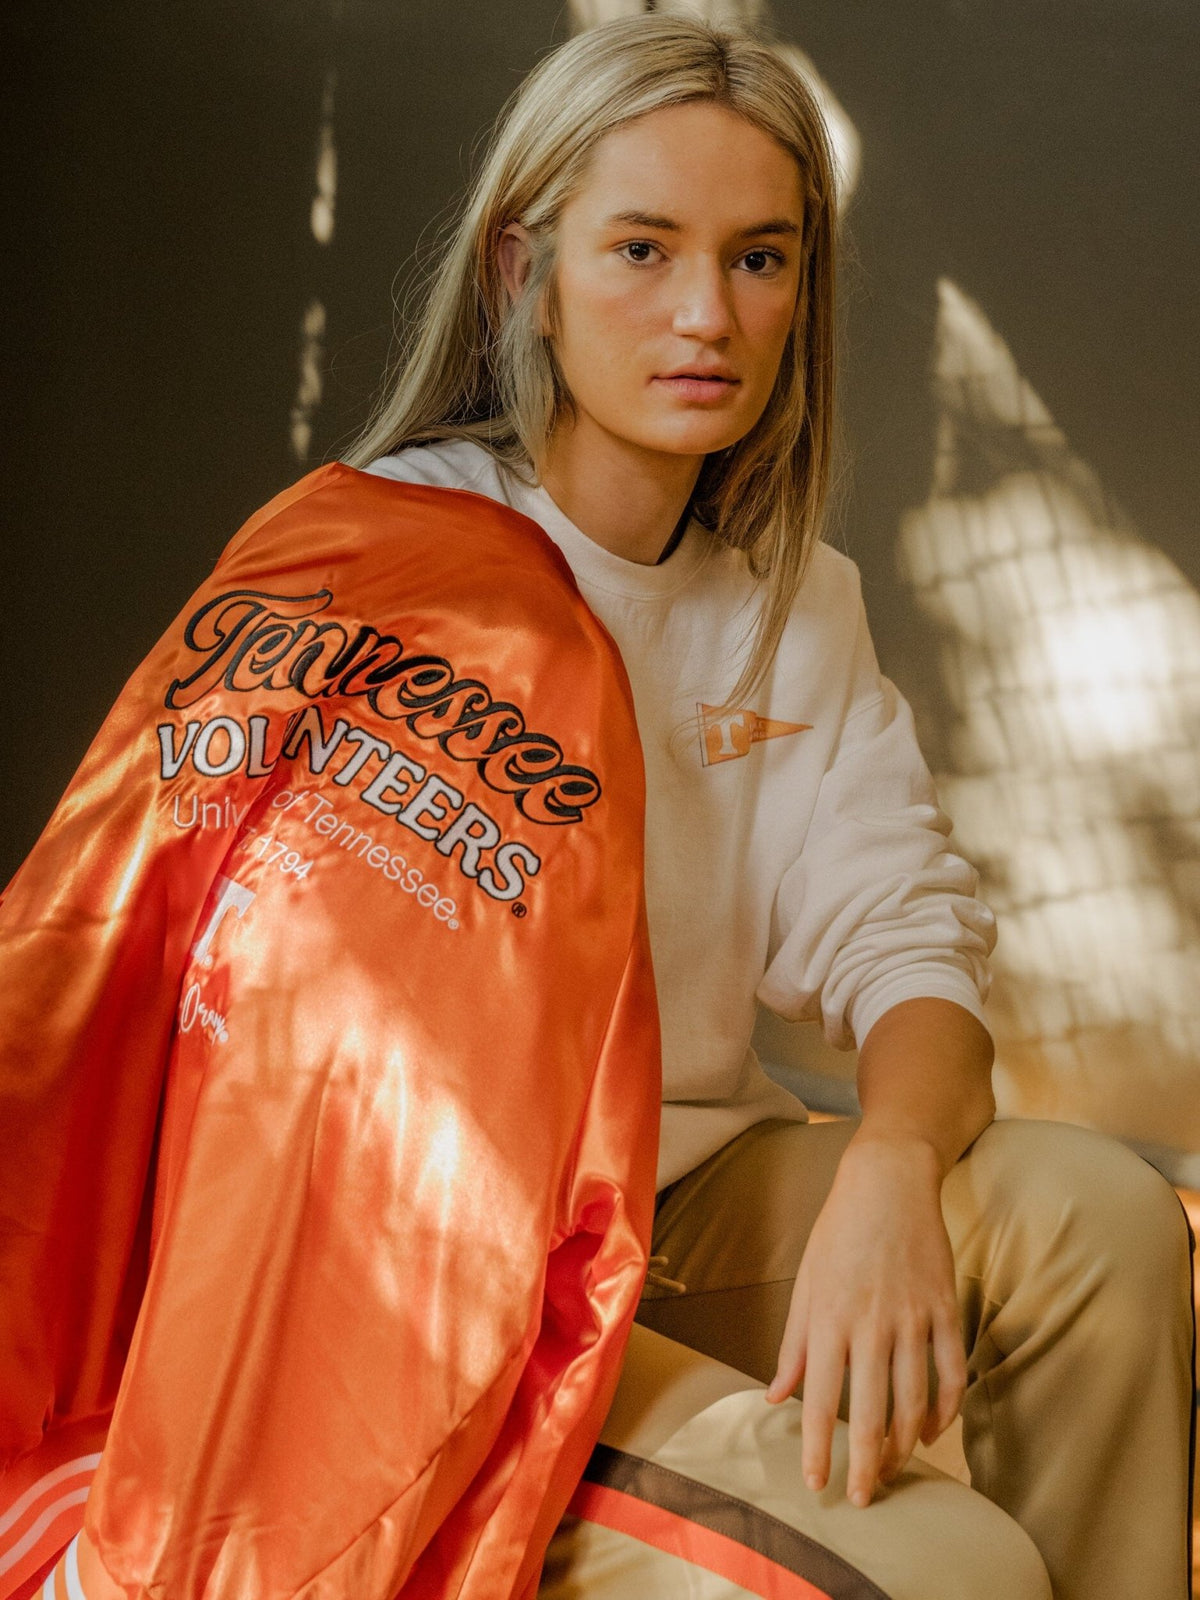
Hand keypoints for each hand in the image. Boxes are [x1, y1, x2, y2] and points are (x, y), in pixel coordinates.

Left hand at [764, 1131, 966, 1508]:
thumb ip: (793, 1346)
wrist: (888, 1183)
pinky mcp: (945, 1308)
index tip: (818, 1484)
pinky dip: (946, 1410)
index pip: (822, 1399)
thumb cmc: (838, 1234)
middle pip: (874, 1413)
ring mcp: (914, 1317)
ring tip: (895, 1469)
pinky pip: (952, 1372)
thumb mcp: (805, 1285)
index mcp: (830, 1319)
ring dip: (906, 1445)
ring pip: (916, 1401)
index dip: (820, 1448)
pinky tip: (933, 1430)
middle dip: (869, 1465)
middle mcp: (872, 1324)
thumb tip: (775, 1398)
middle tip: (863, 1499)